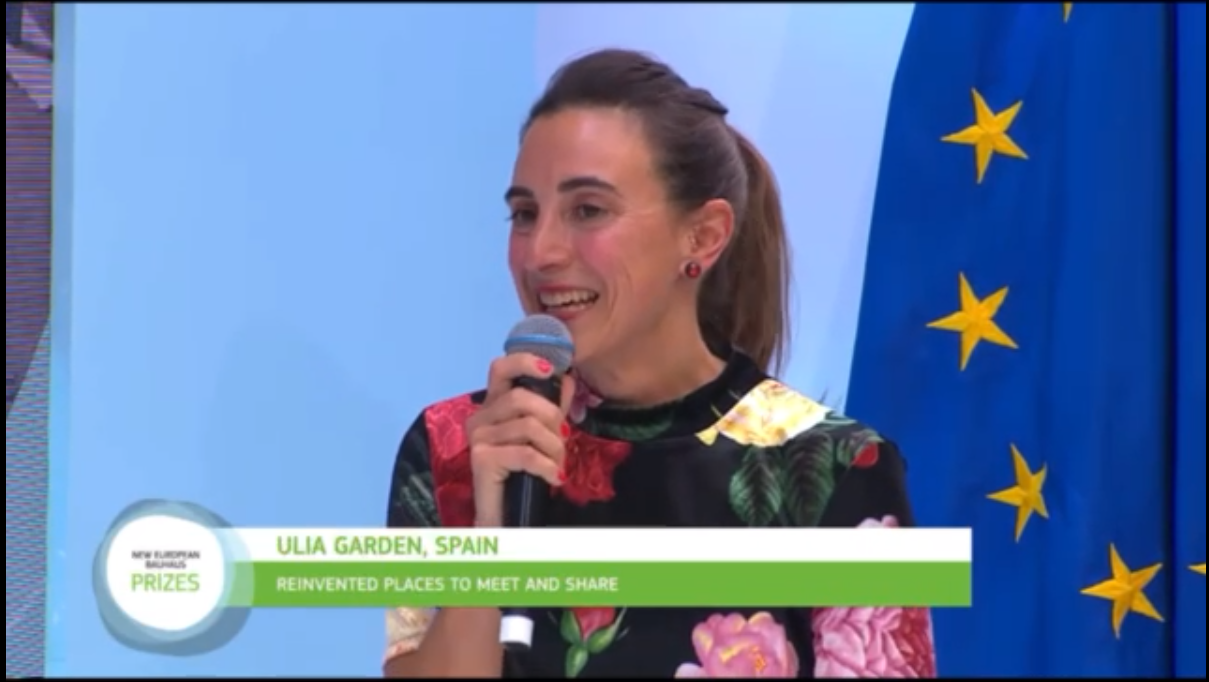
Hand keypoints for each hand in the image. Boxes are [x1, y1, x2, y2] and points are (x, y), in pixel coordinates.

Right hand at [466, 353, 575, 526]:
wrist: (508, 516)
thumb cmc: (524, 474)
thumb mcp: (543, 434)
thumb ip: (553, 406)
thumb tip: (568, 377)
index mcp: (492, 405)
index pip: (501, 367)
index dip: (526, 361)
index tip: (551, 369)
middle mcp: (479, 417)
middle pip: (522, 397)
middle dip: (553, 419)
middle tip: (562, 442)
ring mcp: (478, 437)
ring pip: (529, 426)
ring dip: (555, 449)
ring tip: (557, 466)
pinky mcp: (481, 458)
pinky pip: (526, 453)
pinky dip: (548, 467)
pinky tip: (554, 479)